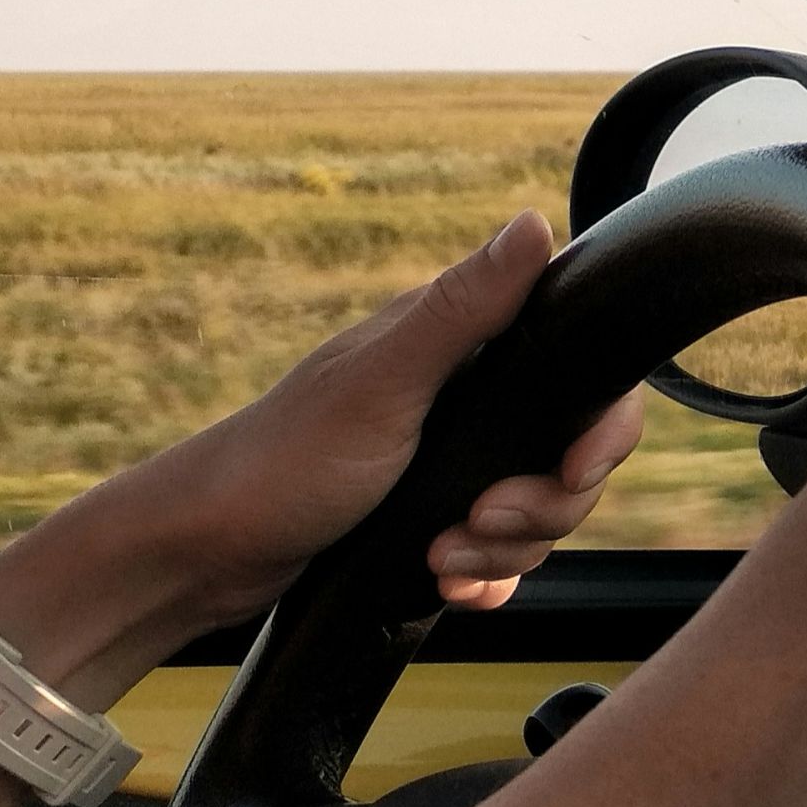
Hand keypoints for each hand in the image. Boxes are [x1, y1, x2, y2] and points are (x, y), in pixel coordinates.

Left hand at [0, 209, 642, 706]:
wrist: (207, 554)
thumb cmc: (283, 460)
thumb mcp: (383, 383)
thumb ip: (464, 309)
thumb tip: (532, 223)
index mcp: (458, 348)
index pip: (582, 379)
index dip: (599, 432)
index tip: (572, 468)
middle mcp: (464, 400)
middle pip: (569, 460)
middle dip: (539, 508)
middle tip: (477, 520)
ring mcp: (451, 465)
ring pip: (538, 518)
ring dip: (501, 551)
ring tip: (442, 556)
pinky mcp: (435, 520)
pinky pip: (500, 559)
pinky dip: (483, 578)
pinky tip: (444, 582)